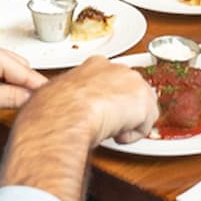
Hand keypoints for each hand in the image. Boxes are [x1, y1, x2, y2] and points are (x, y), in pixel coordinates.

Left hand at [0, 43, 45, 123]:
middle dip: (28, 85)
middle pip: (18, 67)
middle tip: (39, 105)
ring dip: (13, 84)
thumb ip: (10, 98)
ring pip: (4, 68)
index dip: (40, 87)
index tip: (55, 98)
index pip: (26, 71)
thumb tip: (31, 99)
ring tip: (21, 103)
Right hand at [28, 55, 157, 145]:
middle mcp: (118, 69)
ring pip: (143, 108)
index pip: (113, 79)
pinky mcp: (143, 102)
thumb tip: (56, 107)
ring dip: (129, 123)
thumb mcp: (57, 95)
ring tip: (111, 131)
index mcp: (95, 65)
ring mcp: (133, 83)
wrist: (66, 113)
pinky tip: (116, 135)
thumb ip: (67, 98)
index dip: (110, 98)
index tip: (103, 109)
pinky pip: (145, 125)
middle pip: (133, 91)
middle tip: (110, 125)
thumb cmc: (55, 106)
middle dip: (124, 109)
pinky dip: (133, 135)